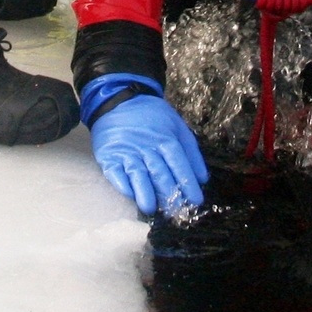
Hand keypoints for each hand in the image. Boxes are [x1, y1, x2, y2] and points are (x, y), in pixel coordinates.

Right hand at [90, 95, 208, 215]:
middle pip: (159, 170)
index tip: (195, 199)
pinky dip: (121, 182)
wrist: (119, 100)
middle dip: (168, 192)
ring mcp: (127, 150)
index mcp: (165, 137)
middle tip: (176, 211)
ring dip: (144, 190)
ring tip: (150, 208)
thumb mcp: (176, 125)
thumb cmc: (152, 117)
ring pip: (137, 172)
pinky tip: (128, 193)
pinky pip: (115, 171)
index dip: (187, 181)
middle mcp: (146, 145)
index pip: (178, 161)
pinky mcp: (109, 155)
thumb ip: (190, 151)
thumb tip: (202, 178)